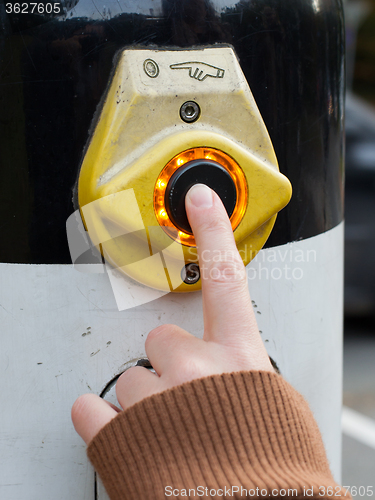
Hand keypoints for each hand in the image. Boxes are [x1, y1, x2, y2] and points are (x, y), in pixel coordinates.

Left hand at [72, 184, 272, 444]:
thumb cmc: (271, 478)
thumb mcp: (277, 411)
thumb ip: (246, 376)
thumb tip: (231, 367)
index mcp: (239, 358)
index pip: (226, 276)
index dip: (212, 232)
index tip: (198, 199)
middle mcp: (195, 368)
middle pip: (161, 340)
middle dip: (171, 367)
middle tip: (186, 403)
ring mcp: (154, 400)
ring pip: (131, 378)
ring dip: (146, 404)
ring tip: (170, 440)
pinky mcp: (117, 436)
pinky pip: (91, 410)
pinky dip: (102, 424)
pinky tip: (127, 441)